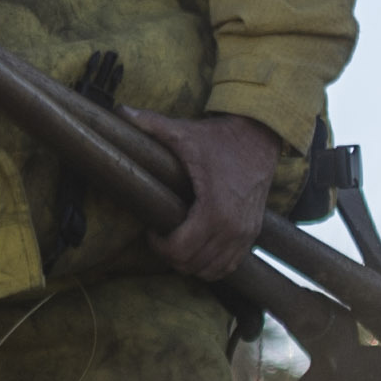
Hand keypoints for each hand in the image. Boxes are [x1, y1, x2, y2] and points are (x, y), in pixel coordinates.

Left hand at [129, 109, 282, 280]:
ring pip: (211, 270)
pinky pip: (230, 266)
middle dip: (171, 255)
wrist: (261, 137)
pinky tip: (199, 248)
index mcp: (214, 210)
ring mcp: (245, 234)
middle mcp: (232, 229)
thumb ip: (151, 124)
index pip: (180, 251)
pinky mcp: (252, 234)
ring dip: (191, 263)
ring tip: (179, 242)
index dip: (159, 245)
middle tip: (161, 236)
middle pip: (192, 264)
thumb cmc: (221, 138)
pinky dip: (212, 264)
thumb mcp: (185, 132)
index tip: (152, 229)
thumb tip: (120, 110)